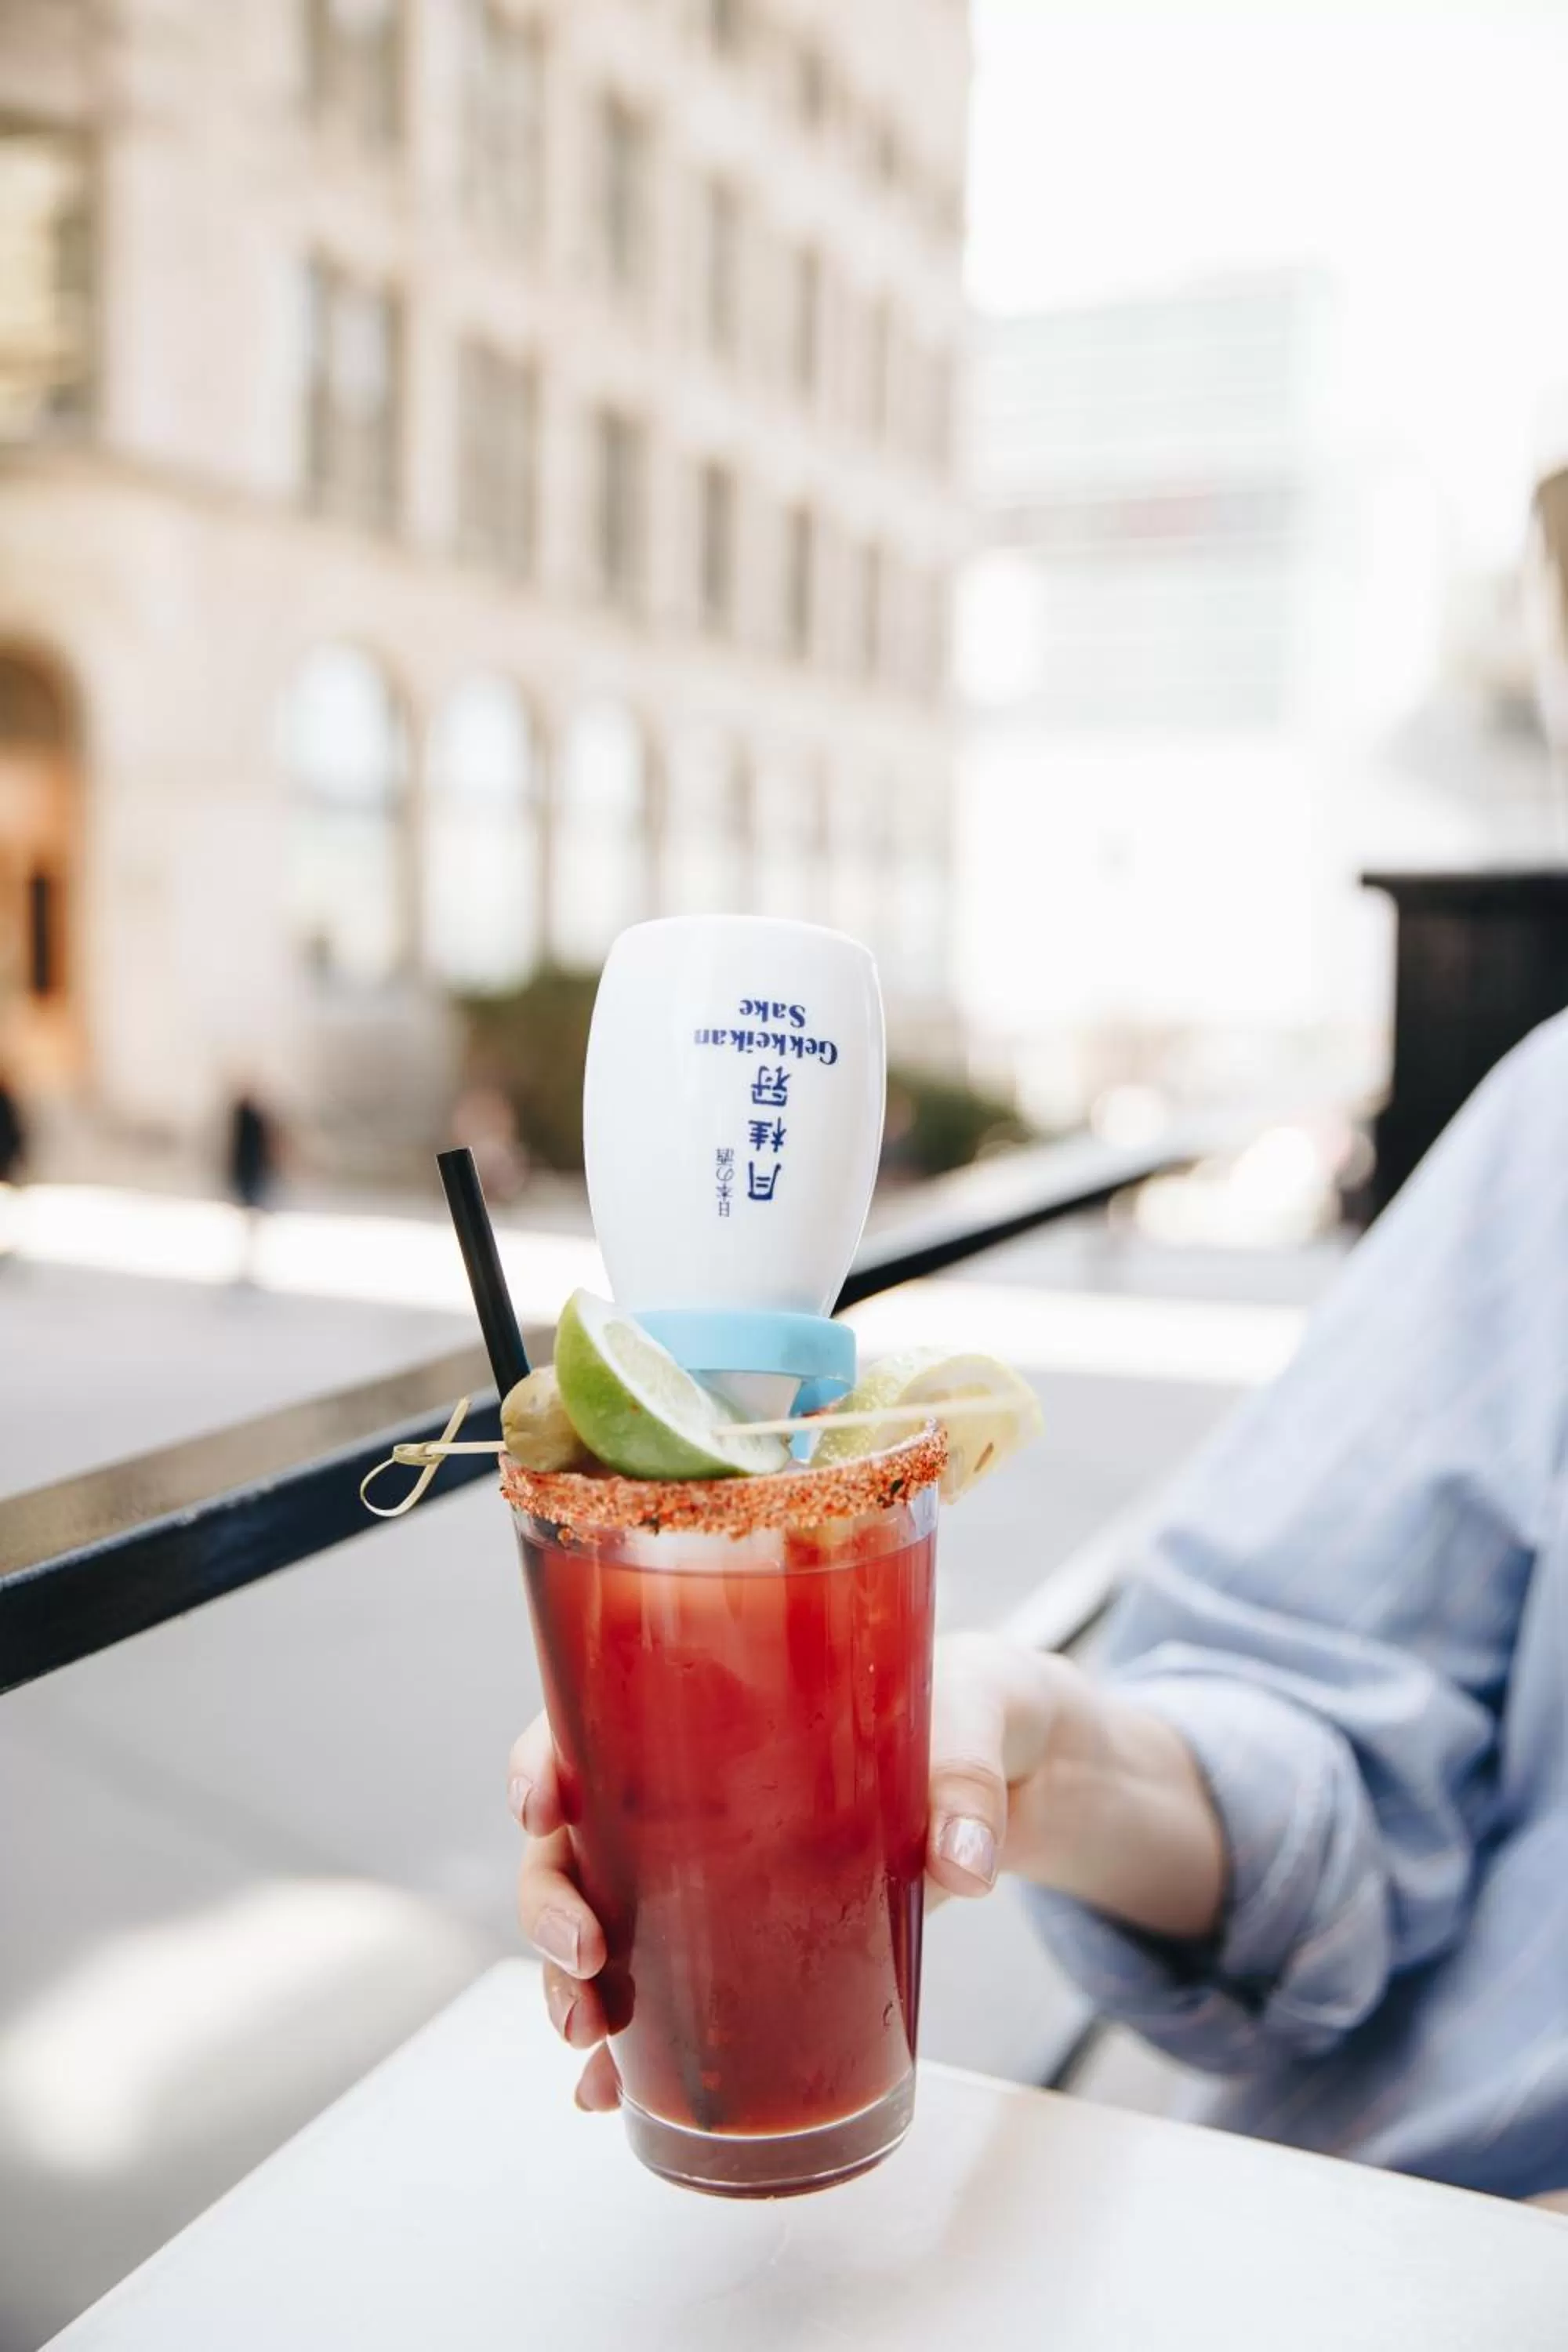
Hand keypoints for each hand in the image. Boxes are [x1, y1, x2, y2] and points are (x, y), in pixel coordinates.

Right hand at [510, 1631, 1224, 2107]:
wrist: (1015, 1760)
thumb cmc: (971, 1702)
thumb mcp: (975, 1712)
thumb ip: (967, 1777)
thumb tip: (964, 1861)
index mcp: (714, 1692)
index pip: (587, 1712)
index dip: (541, 1757)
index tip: (542, 1805)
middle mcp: (689, 1775)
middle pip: (576, 1831)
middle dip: (551, 1899)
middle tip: (584, 1954)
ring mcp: (710, 1856)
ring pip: (598, 1910)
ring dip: (569, 1978)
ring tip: (587, 2040)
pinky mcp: (753, 1921)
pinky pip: (664, 1978)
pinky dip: (628, 2038)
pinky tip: (610, 2090)